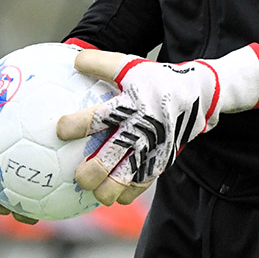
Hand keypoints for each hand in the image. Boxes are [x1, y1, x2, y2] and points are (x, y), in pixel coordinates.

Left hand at [56, 45, 258, 205]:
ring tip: (97, 194)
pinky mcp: (164, 157)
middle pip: (115, 154)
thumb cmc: (156, 79)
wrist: (198, 94)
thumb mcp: (131, 65)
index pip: (101, 116)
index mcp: (132, 103)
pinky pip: (145, 181)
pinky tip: (117, 196)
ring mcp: (155, 145)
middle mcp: (143, 127)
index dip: (78, 124)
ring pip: (130, 175)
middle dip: (94, 170)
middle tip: (79, 176)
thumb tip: (73, 60)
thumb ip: (102, 63)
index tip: (60, 130)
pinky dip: (130, 192)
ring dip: (111, 188)